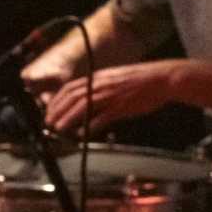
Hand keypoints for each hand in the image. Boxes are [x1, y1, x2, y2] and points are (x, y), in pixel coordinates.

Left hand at [42, 61, 177, 134]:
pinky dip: (90, 126)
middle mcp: (101, 84)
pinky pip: (102, 117)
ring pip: (82, 106)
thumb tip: (82, 99)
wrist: (161, 78)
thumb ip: (97, 88)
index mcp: (97, 77)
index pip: (69, 88)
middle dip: (57, 110)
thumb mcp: (113, 79)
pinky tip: (82, 133)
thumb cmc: (139, 81)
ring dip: (68, 118)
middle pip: (72, 97)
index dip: (56, 100)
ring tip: (58, 128)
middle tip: (49, 122)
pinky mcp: (121, 106)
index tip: (50, 110)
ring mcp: (111, 95)